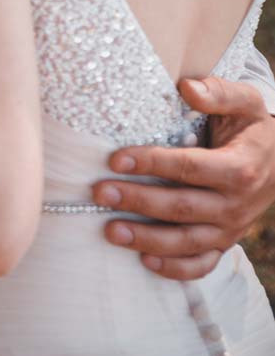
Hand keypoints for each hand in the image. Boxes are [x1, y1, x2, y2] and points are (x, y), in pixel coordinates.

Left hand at [91, 75, 274, 280]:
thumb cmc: (253, 127)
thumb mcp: (245, 102)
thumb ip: (219, 92)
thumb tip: (187, 87)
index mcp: (238, 168)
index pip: (188, 167)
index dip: (151, 163)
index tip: (115, 159)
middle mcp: (235, 204)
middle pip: (181, 207)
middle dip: (138, 201)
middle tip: (100, 193)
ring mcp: (230, 229)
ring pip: (187, 242)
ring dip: (147, 239)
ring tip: (110, 231)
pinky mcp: (225, 243)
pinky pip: (202, 265)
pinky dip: (175, 268)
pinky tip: (144, 261)